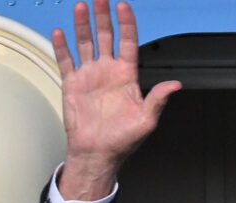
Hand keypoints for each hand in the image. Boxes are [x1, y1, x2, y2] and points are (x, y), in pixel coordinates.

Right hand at [53, 0, 180, 200]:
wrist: (97, 153)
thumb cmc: (122, 140)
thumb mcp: (146, 121)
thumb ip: (158, 100)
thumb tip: (175, 86)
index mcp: (126, 76)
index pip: (127, 42)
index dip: (126, 23)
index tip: (122, 6)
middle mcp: (108, 71)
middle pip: (106, 36)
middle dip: (103, 17)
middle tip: (100, 0)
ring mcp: (90, 76)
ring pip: (86, 43)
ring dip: (83, 25)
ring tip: (81, 7)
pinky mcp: (73, 85)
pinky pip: (66, 61)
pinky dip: (62, 47)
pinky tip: (60, 33)